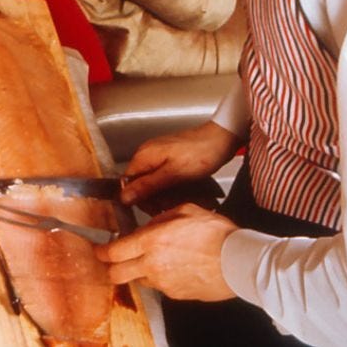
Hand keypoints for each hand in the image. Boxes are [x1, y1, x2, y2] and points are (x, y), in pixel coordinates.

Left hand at [95, 203, 237, 300]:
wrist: (240, 261)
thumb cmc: (216, 233)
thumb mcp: (184, 211)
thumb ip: (160, 217)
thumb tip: (149, 224)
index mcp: (151, 241)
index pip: (113, 252)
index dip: (101, 251)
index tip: (98, 249)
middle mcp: (153, 265)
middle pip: (116, 274)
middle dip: (111, 267)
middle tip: (113, 259)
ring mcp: (165, 283)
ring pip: (138, 281)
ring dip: (137, 272)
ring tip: (151, 261)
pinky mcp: (178, 295)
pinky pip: (160, 287)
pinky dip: (160, 279)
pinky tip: (173, 268)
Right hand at [121, 120, 241, 206]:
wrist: (221, 138)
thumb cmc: (201, 154)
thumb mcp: (173, 174)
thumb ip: (147, 186)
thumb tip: (124, 197)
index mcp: (143, 156)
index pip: (127, 183)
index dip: (138, 199)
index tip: (154, 208)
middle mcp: (147, 153)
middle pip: (139, 182)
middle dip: (153, 197)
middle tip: (170, 206)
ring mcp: (158, 153)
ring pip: (151, 180)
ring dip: (163, 193)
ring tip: (179, 198)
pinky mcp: (169, 156)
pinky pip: (162, 175)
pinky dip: (170, 185)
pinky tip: (182, 190)